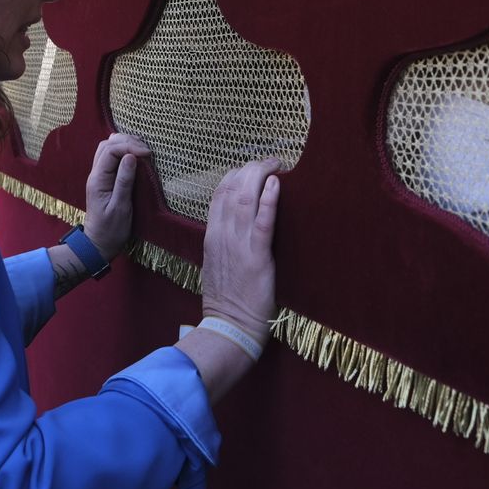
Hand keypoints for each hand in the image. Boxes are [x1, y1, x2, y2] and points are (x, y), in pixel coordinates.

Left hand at [83, 133, 150, 259]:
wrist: (98, 245)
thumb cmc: (111, 230)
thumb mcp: (120, 207)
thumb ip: (124, 181)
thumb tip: (131, 157)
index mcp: (98, 179)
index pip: (110, 151)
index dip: (129, 146)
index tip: (148, 154)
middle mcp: (95, 174)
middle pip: (107, 145)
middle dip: (127, 141)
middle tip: (146, 150)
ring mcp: (99, 176)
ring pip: (107, 149)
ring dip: (125, 145)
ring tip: (142, 150)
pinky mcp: (104, 180)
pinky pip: (111, 158)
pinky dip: (123, 152)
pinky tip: (135, 156)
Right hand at [200, 159, 280, 343]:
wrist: (230, 327)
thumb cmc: (227, 299)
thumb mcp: (215, 263)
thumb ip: (223, 240)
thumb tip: (235, 223)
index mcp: (212, 236)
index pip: (219, 193)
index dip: (236, 174)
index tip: (252, 167)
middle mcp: (222, 235)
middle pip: (232, 189)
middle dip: (251, 168)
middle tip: (269, 161)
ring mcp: (238, 245)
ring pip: (245, 199)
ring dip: (261, 176)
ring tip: (276, 164)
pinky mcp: (257, 258)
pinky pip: (262, 223)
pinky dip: (269, 200)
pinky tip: (277, 184)